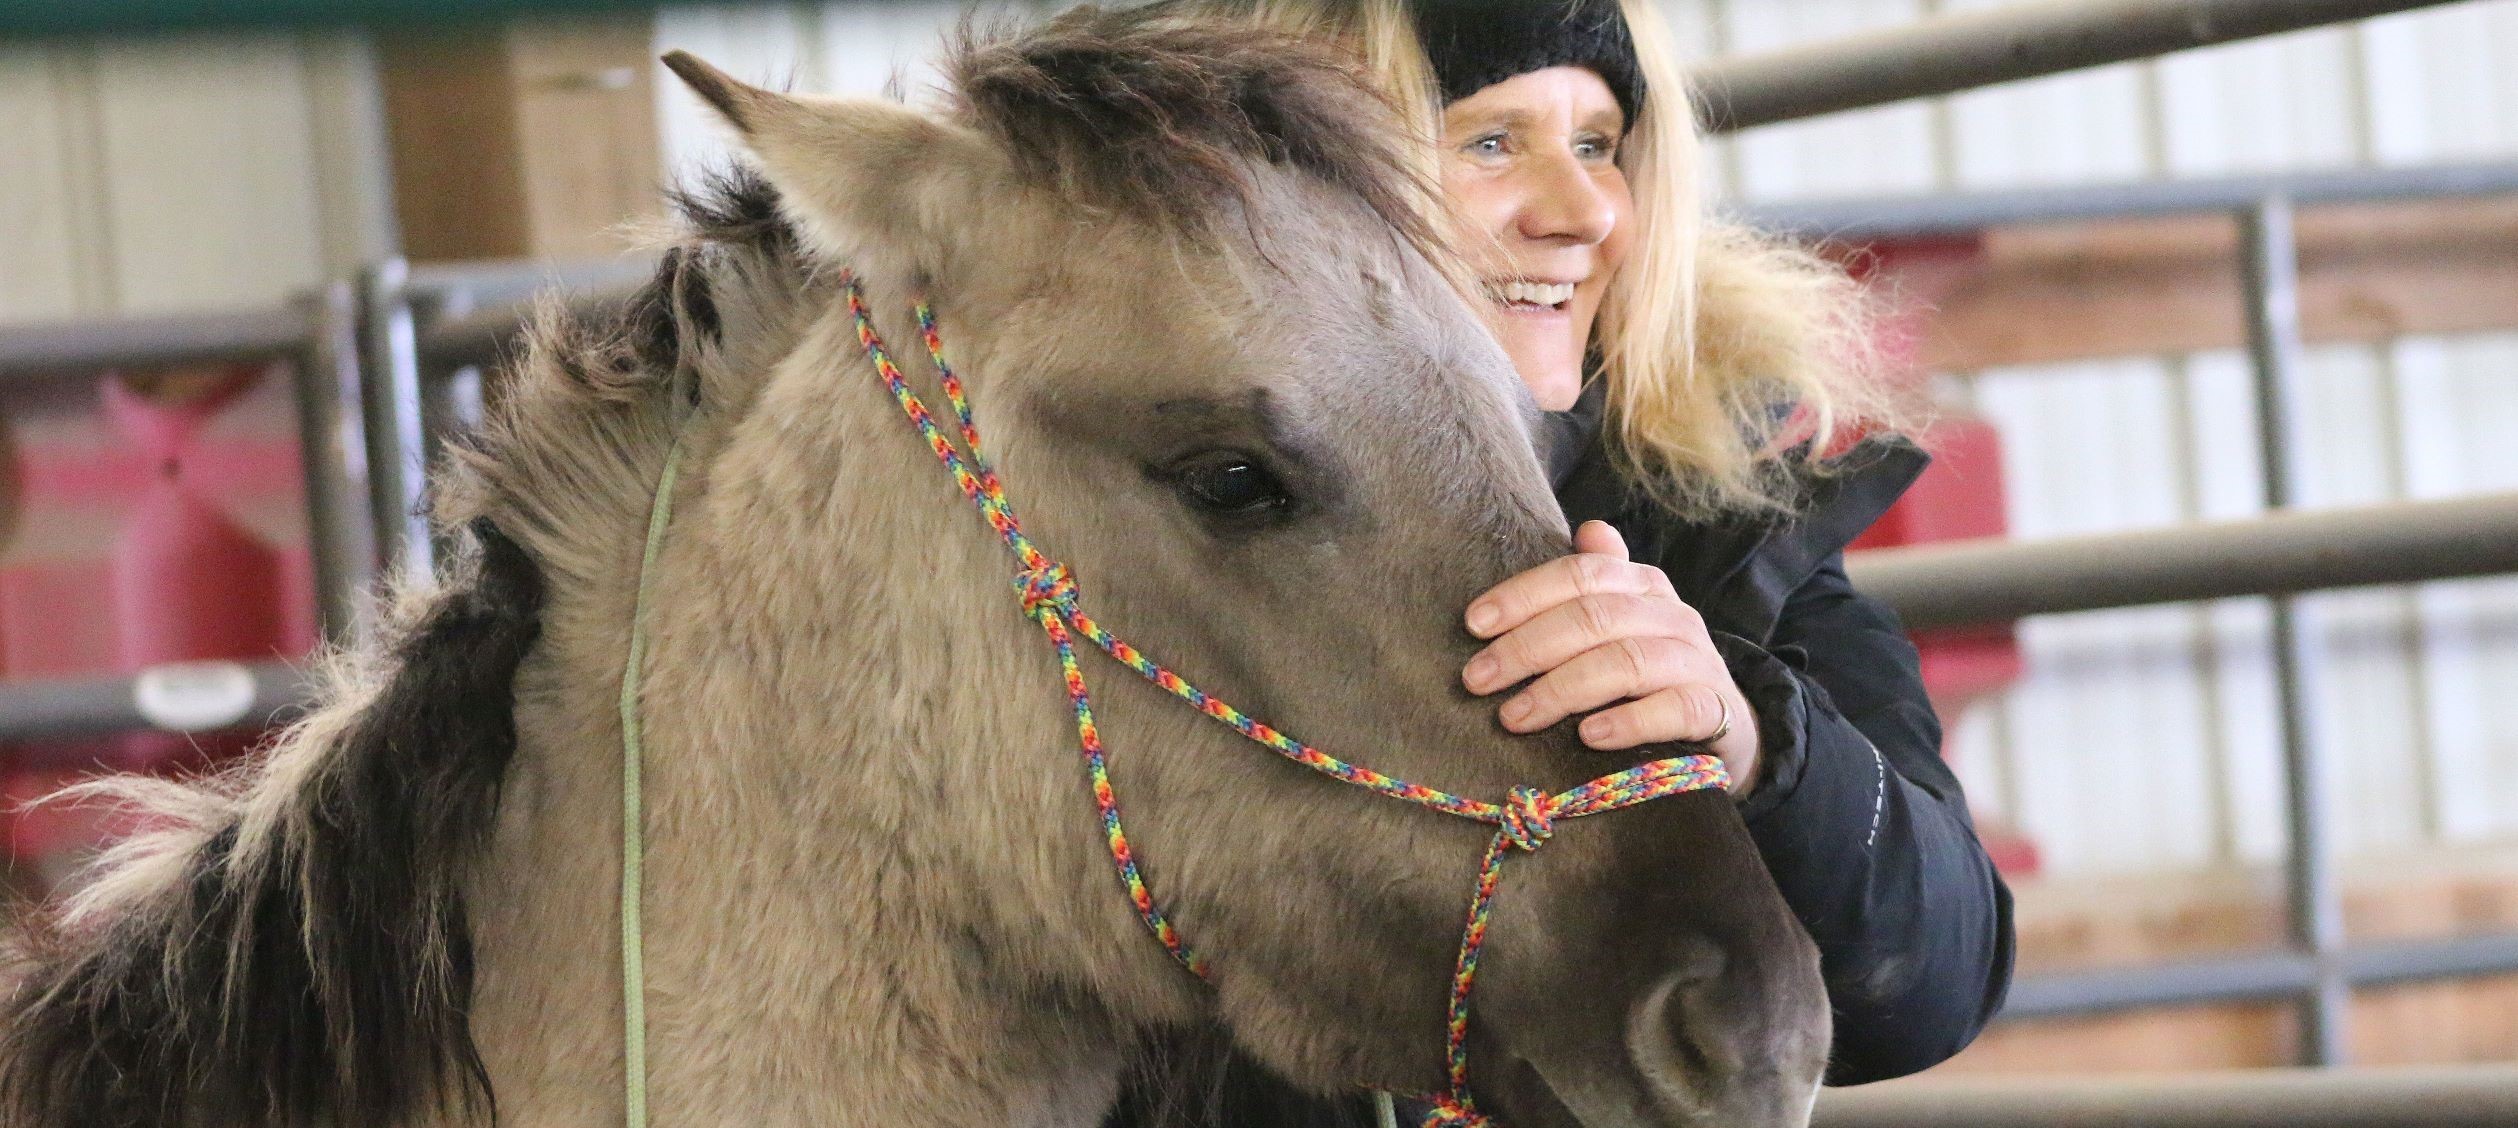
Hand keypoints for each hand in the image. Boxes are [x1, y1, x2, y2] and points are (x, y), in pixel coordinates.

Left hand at [1461, 521, 1762, 794]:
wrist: (1725, 726)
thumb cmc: (1652, 672)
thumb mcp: (1624, 622)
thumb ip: (1598, 581)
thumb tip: (1587, 528)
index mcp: (1642, 586)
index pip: (1580, 575)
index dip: (1523, 596)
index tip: (1474, 624)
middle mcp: (1672, 616)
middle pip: (1594, 618)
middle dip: (1527, 647)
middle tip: (1478, 679)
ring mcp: (1697, 663)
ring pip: (1626, 663)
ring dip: (1561, 690)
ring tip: (1515, 716)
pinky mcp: (1715, 710)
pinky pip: (1674, 710)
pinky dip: (1628, 722)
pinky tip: (1588, 736)